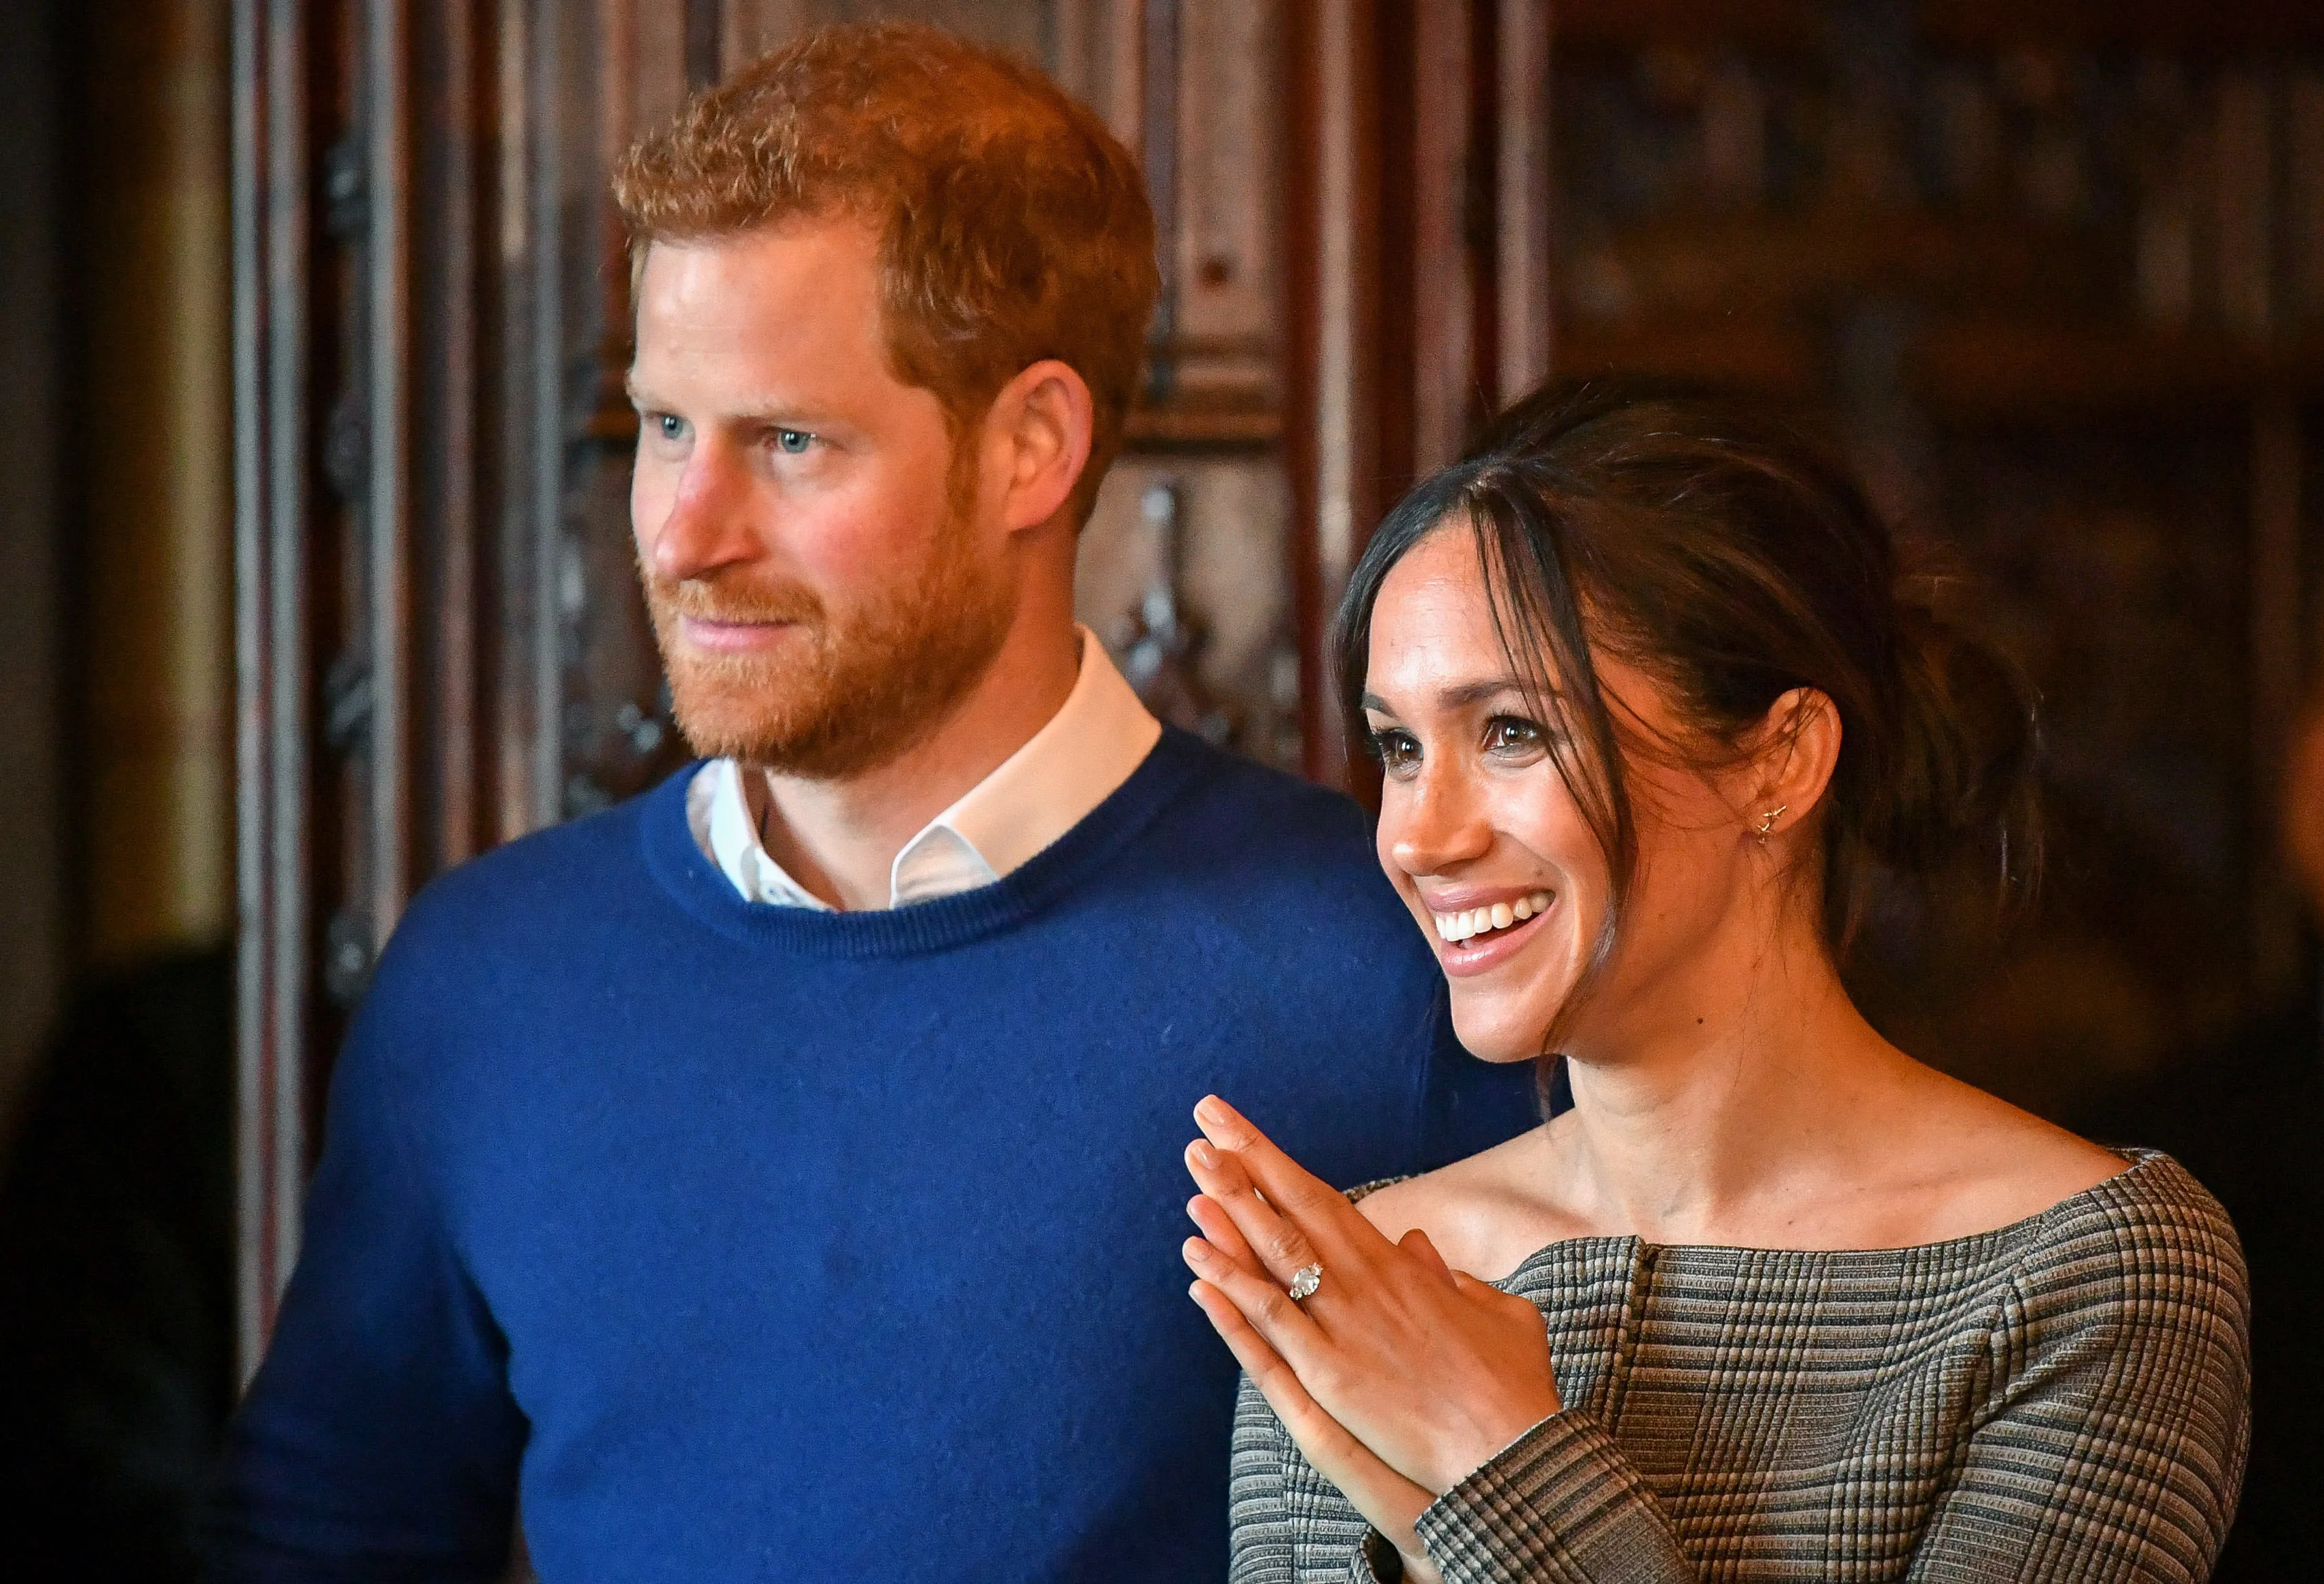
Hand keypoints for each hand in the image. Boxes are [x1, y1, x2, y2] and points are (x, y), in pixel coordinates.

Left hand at [1181, 1097, 1561, 1542]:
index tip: (1241, 1133)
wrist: (1517, 1452)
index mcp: (1399, 1268)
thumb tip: (1419, 1245)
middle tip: (1204, 1117)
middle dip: (1246, 1161)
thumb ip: (1453, 1277)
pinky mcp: (1329, 1376)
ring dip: (1230, 1207)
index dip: (1279, 1165)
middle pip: (1293, 1209)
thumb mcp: (1498, 1313)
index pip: (1325, 1201)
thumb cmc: (1513, 1388)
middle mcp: (1366, 1285)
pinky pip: (1271, 1320)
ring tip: (1194, 1166)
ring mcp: (1344, 1328)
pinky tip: (1196, 1257)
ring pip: (1275, 1253)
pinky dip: (1231, 1286)